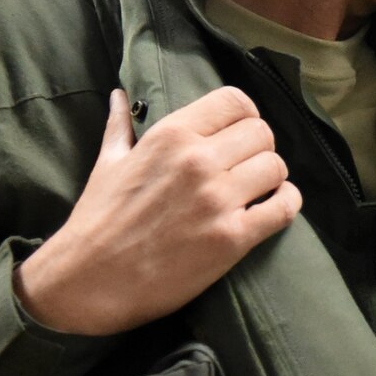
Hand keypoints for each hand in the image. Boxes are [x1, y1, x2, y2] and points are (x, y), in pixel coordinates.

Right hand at [15, 87, 301, 335]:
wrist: (89, 280)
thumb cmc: (97, 220)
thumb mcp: (108, 163)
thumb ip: (121, 126)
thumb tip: (120, 95)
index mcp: (171, 135)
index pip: (236, 101)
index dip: (245, 116)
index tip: (239, 134)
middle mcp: (198, 161)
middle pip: (262, 133)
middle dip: (258, 149)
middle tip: (246, 167)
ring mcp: (218, 199)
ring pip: (276, 167)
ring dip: (272, 179)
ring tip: (256, 190)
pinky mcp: (232, 238)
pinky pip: (285, 208)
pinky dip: (287, 204)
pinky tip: (272, 207)